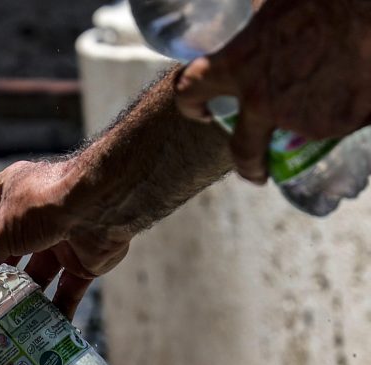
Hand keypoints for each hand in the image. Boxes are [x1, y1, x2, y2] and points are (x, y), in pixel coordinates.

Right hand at [0, 159, 130, 317]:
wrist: (105, 203)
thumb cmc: (46, 203)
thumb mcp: (1, 233)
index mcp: (9, 193)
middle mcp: (34, 215)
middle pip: (5, 251)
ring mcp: (60, 238)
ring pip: (36, 274)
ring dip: (22, 297)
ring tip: (1, 324)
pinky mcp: (83, 260)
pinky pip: (67, 291)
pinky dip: (56, 311)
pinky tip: (42, 334)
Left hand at [175, 0, 370, 182]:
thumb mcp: (274, 7)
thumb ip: (260, 29)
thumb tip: (257, 23)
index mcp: (239, 65)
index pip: (193, 90)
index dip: (191, 103)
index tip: (200, 112)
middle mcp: (264, 102)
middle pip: (243, 150)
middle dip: (247, 165)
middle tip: (254, 169)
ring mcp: (304, 119)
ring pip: (300, 130)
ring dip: (309, 117)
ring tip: (329, 86)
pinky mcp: (342, 123)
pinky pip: (338, 122)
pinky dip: (343, 110)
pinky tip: (352, 84)